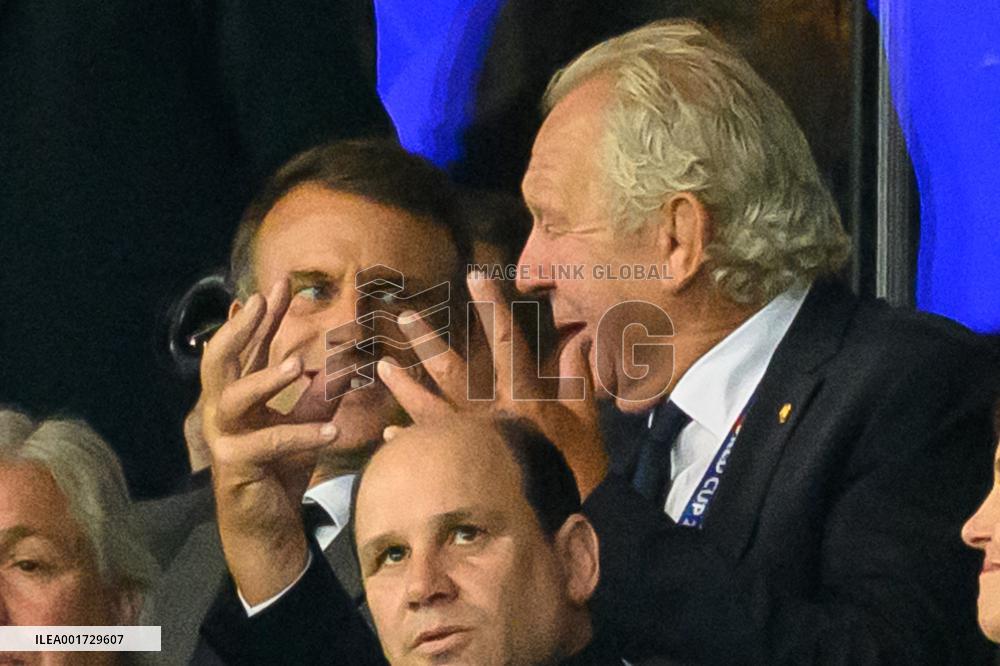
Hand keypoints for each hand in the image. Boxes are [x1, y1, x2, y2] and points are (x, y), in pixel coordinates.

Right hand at [200, 280, 338, 603]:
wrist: (270, 530)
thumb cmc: (282, 474)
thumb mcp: (307, 427)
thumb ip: (317, 396)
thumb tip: (341, 360)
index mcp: (241, 397)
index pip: (249, 348)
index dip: (264, 316)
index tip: (283, 284)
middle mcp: (224, 412)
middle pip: (221, 360)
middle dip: (243, 327)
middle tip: (263, 299)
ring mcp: (224, 438)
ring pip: (233, 397)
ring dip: (266, 377)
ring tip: (300, 363)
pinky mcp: (236, 466)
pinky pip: (268, 443)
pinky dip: (301, 435)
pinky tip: (332, 434)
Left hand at [378, 272, 607, 495]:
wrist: (567, 518)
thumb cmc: (579, 467)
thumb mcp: (586, 419)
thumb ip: (578, 378)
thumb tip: (579, 340)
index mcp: (523, 397)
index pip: (506, 341)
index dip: (492, 307)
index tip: (476, 276)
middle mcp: (491, 414)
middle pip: (453, 370)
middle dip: (428, 341)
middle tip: (403, 317)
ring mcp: (471, 441)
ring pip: (429, 407)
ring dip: (404, 386)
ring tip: (382, 367)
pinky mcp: (462, 467)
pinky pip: (429, 450)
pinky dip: (409, 442)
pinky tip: (389, 435)